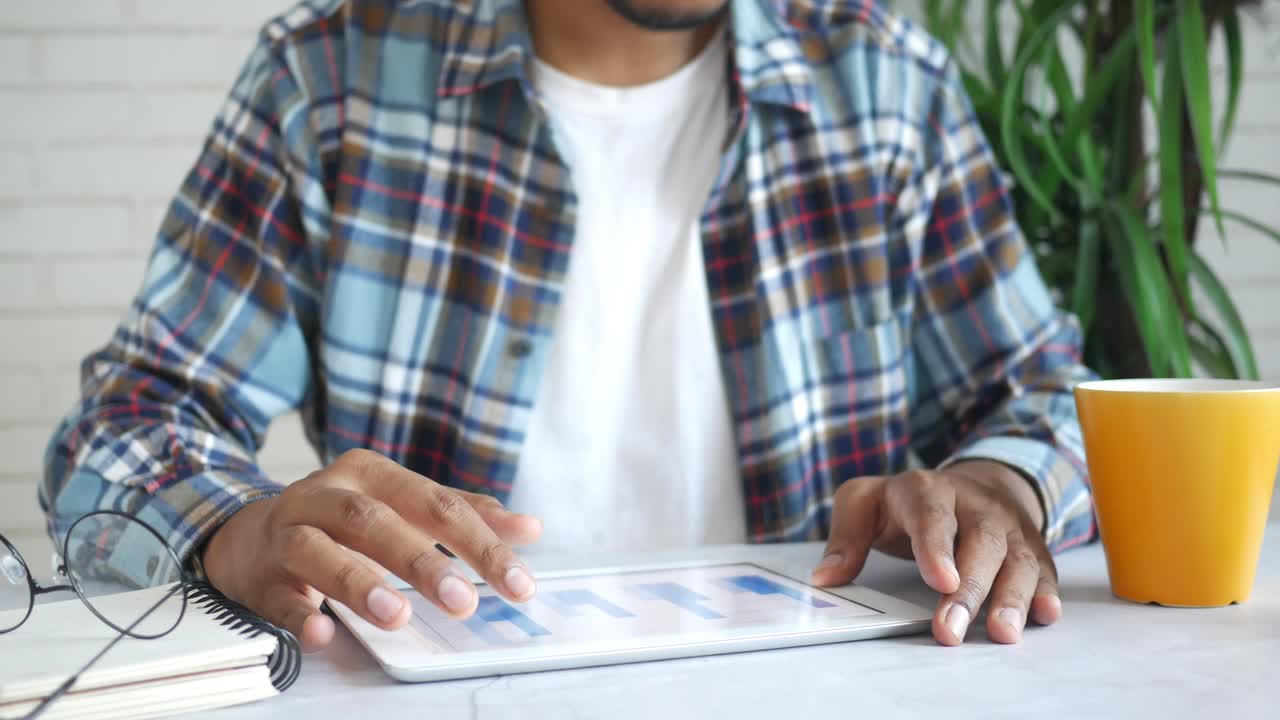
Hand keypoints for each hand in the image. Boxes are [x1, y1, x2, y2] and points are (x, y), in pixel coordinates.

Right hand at [200, 449, 542, 650]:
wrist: (249, 533)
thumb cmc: (343, 520)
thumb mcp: (401, 505)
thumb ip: (463, 514)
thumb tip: (530, 528)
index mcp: (371, 474)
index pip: (435, 504)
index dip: (480, 543)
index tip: (518, 582)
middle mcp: (327, 495)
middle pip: (377, 523)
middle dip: (424, 562)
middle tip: (464, 601)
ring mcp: (289, 533)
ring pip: (322, 551)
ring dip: (361, 584)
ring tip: (398, 616)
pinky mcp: (261, 575)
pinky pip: (279, 596)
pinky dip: (301, 614)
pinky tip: (323, 633)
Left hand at [810, 460, 1060, 645]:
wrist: (972, 485)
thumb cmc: (908, 503)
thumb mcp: (866, 503)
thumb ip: (846, 536)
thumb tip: (825, 578)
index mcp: (926, 490)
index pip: (932, 514)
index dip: (937, 545)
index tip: (939, 579)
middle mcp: (974, 505)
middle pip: (980, 541)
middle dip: (970, 588)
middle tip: (952, 628)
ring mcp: (1008, 526)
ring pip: (1018, 558)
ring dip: (1012, 597)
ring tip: (1003, 632)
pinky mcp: (1033, 548)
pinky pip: (1045, 568)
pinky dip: (1047, 592)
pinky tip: (1045, 615)